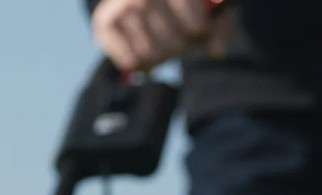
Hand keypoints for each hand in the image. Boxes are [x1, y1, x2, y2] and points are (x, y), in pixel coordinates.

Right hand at [91, 0, 225, 72]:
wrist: (140, 0)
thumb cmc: (177, 6)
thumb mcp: (204, 10)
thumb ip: (218, 26)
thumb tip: (216, 52)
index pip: (196, 26)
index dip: (199, 32)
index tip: (195, 24)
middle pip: (175, 45)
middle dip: (179, 46)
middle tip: (173, 34)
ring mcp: (122, 4)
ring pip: (152, 55)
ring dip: (159, 56)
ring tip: (157, 39)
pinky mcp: (102, 23)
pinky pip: (129, 61)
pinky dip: (138, 62)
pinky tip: (140, 46)